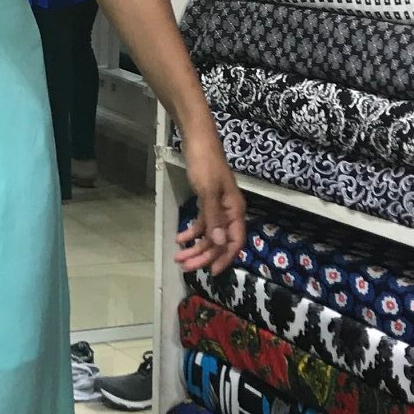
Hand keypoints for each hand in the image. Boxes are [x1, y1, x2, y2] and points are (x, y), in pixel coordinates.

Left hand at [175, 131, 245, 276]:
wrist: (198, 141)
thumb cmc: (205, 164)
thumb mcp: (208, 191)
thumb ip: (214, 218)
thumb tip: (219, 244)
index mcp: (235, 210)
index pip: (235, 241)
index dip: (225, 258)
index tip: (211, 272)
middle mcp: (229, 211)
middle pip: (219, 241)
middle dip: (203, 255)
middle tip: (185, 267)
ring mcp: (218, 207)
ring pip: (209, 235)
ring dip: (195, 247)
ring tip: (178, 258)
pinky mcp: (207, 202)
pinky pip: (203, 223)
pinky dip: (192, 232)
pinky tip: (179, 239)